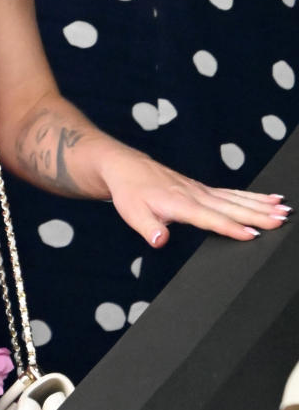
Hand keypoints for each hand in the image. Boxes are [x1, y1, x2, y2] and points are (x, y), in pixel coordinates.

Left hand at [99, 147, 289, 246]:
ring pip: (236, 198)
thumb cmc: (130, 192)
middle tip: (281, 219)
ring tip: (283, 209)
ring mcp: (201, 190)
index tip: (251, 234)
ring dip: (261, 204)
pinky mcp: (203, 189)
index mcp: (179, 203)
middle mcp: (195, 194)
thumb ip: (148, 228)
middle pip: (230, 207)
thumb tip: (159, 241)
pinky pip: (232, 193)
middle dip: (257, 214)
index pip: (209, 218)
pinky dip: (252, 196)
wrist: (126, 168)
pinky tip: (269, 199)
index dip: (230, 227)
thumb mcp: (132, 213)